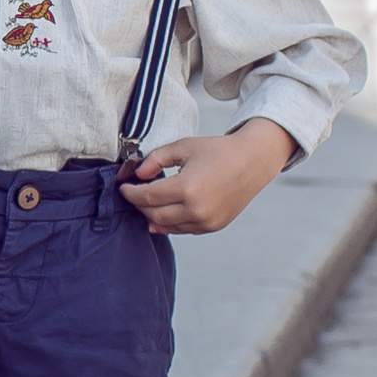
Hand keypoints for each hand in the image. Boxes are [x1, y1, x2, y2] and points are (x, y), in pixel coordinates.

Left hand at [119, 118, 297, 237]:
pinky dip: (170, 223)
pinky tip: (162, 214)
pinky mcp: (213, 226)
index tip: (123, 188)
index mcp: (188, 187)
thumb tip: (138, 174)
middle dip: (139, 205)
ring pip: (167, 226)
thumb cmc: (218, 150)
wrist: (252, 161)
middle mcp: (197, 209)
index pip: (147, 197)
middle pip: (153, 214)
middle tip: (133, 194)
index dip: (130, 193)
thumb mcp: (184, 146)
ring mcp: (206, 221)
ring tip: (146, 204)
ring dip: (152, 216)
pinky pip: (183, 230)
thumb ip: (156, 159)